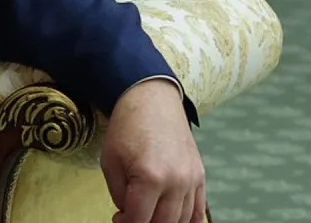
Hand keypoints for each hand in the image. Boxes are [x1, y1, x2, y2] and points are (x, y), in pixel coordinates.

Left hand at [101, 79, 205, 222]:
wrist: (152, 100)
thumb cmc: (127, 128)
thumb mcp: (110, 161)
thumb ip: (119, 194)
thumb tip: (128, 215)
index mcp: (150, 177)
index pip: (139, 219)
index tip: (118, 219)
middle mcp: (176, 181)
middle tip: (131, 215)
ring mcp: (192, 179)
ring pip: (182, 220)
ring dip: (163, 222)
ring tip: (148, 213)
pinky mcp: (200, 176)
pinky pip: (199, 210)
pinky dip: (187, 220)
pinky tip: (172, 219)